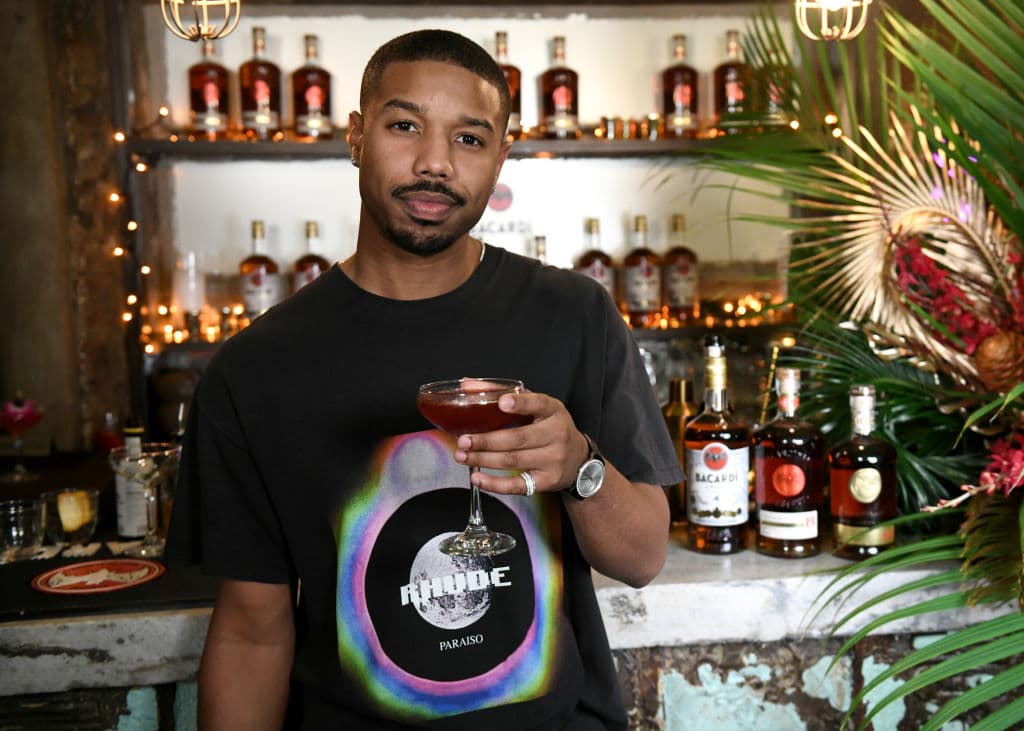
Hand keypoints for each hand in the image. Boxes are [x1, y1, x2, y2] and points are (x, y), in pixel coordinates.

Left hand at [453, 390, 587, 495]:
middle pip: (518, 438)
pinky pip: (518, 485)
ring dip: (483, 460)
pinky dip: (495, 484)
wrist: (578, 459)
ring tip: (462, 457)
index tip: (501, 402)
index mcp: (554, 411)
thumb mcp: (536, 407)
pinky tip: (477, 478)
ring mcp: (554, 460)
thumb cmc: (550, 428)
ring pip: (513, 460)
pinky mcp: (547, 481)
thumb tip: (467, 385)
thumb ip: (503, 394)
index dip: (520, 403)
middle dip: (486, 440)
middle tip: (463, 441)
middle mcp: (557, 435)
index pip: (538, 404)